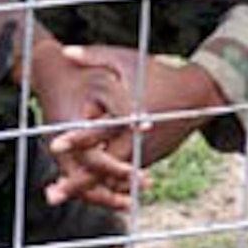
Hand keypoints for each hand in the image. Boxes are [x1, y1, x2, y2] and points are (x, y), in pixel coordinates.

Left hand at [41, 45, 222, 209]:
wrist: (195, 97)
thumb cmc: (156, 74)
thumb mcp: (126, 60)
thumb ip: (94, 56)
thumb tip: (64, 52)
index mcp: (129, 115)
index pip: (100, 131)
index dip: (78, 139)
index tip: (54, 146)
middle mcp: (136, 140)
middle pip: (103, 167)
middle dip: (77, 182)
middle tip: (52, 194)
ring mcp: (142, 154)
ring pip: (111, 178)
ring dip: (86, 189)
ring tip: (57, 195)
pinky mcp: (144, 160)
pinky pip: (120, 178)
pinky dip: (101, 186)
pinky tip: (77, 192)